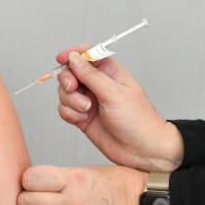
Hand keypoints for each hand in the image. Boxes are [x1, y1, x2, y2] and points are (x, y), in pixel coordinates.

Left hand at [18, 164, 147, 204]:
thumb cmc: (116, 185)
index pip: (31, 179)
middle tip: (34, 198)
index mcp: (74, 180)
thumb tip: (29, 182)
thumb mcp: (85, 170)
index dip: (28, 179)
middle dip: (26, 199)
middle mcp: (73, 204)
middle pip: (26, 203)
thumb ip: (57, 177)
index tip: (32, 181)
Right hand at [57, 48, 183, 172]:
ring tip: (86, 109)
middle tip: (73, 88)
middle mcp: (98, 84)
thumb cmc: (138, 120)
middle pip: (70, 72)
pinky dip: (69, 113)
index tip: (63, 58)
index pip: (87, 54)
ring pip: (64, 92)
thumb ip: (91, 75)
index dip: (73, 54)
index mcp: (110, 72)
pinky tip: (82, 119)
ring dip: (71, 101)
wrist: (141, 150)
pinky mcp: (82, 116)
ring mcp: (89, 100)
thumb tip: (74, 58)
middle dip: (68, 80)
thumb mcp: (114, 93)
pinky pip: (64, 109)